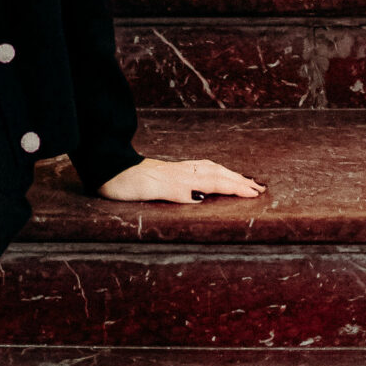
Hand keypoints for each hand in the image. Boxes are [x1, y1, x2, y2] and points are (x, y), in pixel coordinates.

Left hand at [98, 155, 263, 205]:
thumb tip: (202, 196)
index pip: (214, 182)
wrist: (105, 168)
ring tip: (244, 179)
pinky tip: (212, 174)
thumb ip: (175, 190)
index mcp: (180, 178)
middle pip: (216, 174)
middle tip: (260, 187)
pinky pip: (198, 169)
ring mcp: (174, 171)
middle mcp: (180, 172)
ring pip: (208, 169)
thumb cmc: (122, 182)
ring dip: (229, 175)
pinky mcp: (167, 172)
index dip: (235, 187)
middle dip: (239, 180)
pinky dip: (213, 171)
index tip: (256, 193)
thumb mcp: (148, 188)